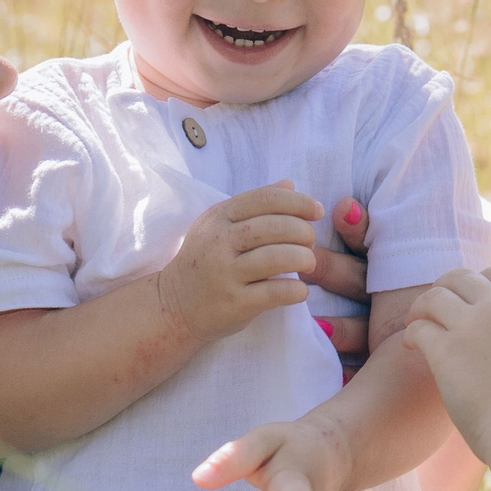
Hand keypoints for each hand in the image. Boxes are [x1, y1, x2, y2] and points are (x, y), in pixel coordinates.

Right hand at [154, 183, 321, 343]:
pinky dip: (295, 290)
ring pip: (276, 257)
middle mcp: (219, 242)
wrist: (173, 307)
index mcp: (219, 217)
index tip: (317, 210)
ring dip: (303, 258)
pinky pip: (274, 292)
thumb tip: (290, 184)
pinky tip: (300, 290)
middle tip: (310, 240)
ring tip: (309, 262)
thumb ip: (255, 205)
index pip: (265, 198)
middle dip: (302, 230)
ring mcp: (225, 274)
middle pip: (274, 227)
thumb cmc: (205, 263)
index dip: (298, 201)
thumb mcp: (221, 226)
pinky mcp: (233, 303)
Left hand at [401, 267, 490, 459]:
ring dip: (420, 307)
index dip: (476, 285)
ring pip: (434, 296)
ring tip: (414, 322)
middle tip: (432, 308)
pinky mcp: (446, 349)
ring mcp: (472, 325)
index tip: (464, 300)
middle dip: (443, 289)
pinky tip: (410, 346)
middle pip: (460, 278)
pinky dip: (410, 334)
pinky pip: (418, 328)